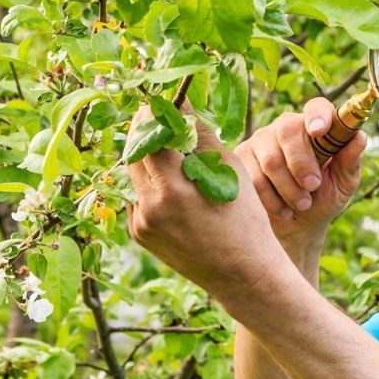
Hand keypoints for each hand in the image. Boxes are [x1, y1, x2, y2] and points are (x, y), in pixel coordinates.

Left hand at [125, 103, 286, 300]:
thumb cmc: (246, 221)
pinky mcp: (140, 234)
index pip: (150, 135)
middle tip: (161, 119)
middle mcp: (149, 206)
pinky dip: (149, 183)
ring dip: (146, 157)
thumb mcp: (229, 172)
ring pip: (132, 175)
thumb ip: (200, 135)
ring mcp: (141, 223)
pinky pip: (137, 197)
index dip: (153, 114)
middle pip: (134, 153)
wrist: (244, 276)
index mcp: (173, 188)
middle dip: (145, 132)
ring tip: (169, 149)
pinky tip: (171, 182)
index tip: (160, 102)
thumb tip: (180, 103)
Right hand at [234, 97, 367, 247]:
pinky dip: (271, 199)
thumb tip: (360, 137)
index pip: (317, 107)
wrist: (298, 226)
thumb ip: (350, 160)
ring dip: (289, 189)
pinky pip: (253, 178)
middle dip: (301, 164)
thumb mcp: (344, 183)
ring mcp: (261, 140)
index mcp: (315, 126)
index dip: (318, 116)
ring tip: (302, 203)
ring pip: (270, 160)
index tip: (319, 131)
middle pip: (287, 131)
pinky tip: (282, 208)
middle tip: (312, 187)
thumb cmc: (325, 198)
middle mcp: (286, 126)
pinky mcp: (241, 159)